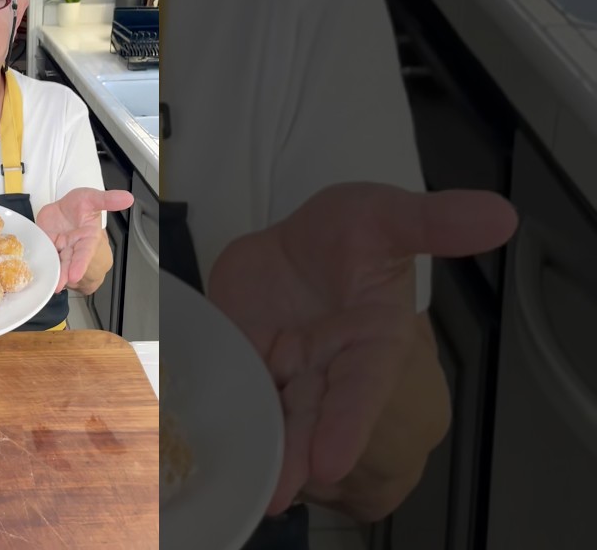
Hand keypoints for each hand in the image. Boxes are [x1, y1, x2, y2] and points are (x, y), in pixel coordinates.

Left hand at [35, 188, 133, 293]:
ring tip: (50, 285)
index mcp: (88, 238)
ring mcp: (60, 248)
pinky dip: (42, 265)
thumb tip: (128, 198)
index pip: (85, 253)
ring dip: (55, 274)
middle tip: (59, 285)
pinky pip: (44, 257)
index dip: (80, 264)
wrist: (63, 207)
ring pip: (58, 263)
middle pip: (70, 262)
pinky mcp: (46, 247)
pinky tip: (39, 274)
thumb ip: (108, 200)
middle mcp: (74, 246)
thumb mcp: (93, 198)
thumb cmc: (81, 205)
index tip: (75, 277)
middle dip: (65, 274)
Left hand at [207, 182, 516, 514]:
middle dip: (299, 453)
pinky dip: (224, 415)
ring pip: (274, 415)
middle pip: (314, 416)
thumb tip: (499, 215)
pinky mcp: (241, 361)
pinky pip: (231, 391)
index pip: (362, 389)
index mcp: (371, 341)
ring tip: (252, 489)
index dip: (348, 425)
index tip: (332, 464)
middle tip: (280, 492)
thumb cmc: (351, 233)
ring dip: (265, 450)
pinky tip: (209, 443)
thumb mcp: (388, 215)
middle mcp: (327, 366)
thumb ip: (433, 222)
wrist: (295, 238)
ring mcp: (283, 369)